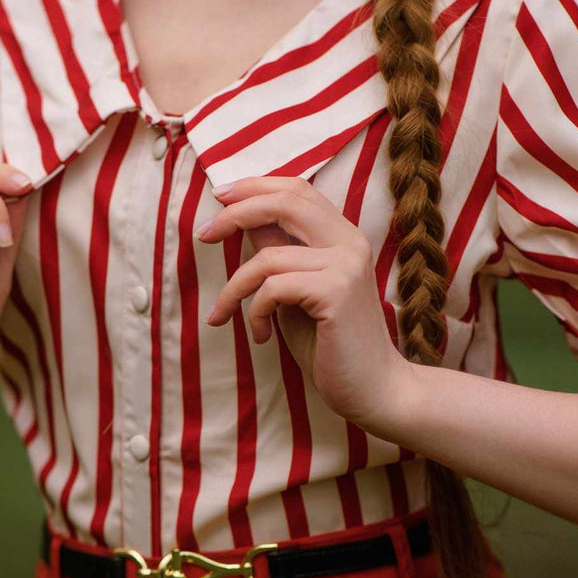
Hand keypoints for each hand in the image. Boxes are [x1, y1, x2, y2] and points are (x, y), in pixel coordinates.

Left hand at [196, 176, 414, 433]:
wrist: (374, 390)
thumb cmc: (331, 346)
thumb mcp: (295, 293)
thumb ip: (278, 256)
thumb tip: (243, 223)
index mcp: (343, 237)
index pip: (298, 190)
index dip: (255, 187)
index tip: (220, 197)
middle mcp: (349, 242)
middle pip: (284, 202)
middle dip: (235, 213)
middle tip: (203, 235)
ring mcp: (346, 265)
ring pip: (267, 257)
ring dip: (233, 289)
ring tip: (224, 315)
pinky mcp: (336, 292)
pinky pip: (272, 288)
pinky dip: (254, 312)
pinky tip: (262, 335)